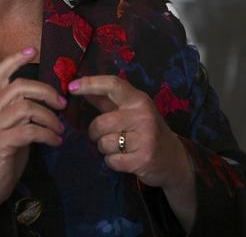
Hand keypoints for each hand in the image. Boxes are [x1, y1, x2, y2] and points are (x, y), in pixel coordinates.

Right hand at [0, 47, 66, 220]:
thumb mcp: (9, 129)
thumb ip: (21, 115)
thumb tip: (48, 105)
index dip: (16, 59)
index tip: (33, 49)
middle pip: (20, 87)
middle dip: (46, 92)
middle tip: (62, 104)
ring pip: (27, 108)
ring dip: (50, 117)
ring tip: (60, 129)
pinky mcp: (1, 143)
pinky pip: (30, 131)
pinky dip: (48, 135)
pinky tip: (56, 141)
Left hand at [68, 75, 195, 230]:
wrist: (174, 160)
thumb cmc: (146, 131)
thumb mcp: (130, 111)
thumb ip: (105, 101)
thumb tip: (78, 87)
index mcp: (138, 100)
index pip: (112, 84)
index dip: (90, 83)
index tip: (71, 87)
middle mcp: (143, 115)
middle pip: (100, 122)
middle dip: (95, 133)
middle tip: (104, 136)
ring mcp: (145, 137)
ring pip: (104, 143)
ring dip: (104, 149)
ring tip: (119, 147)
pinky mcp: (144, 158)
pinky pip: (111, 160)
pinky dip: (112, 161)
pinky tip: (124, 159)